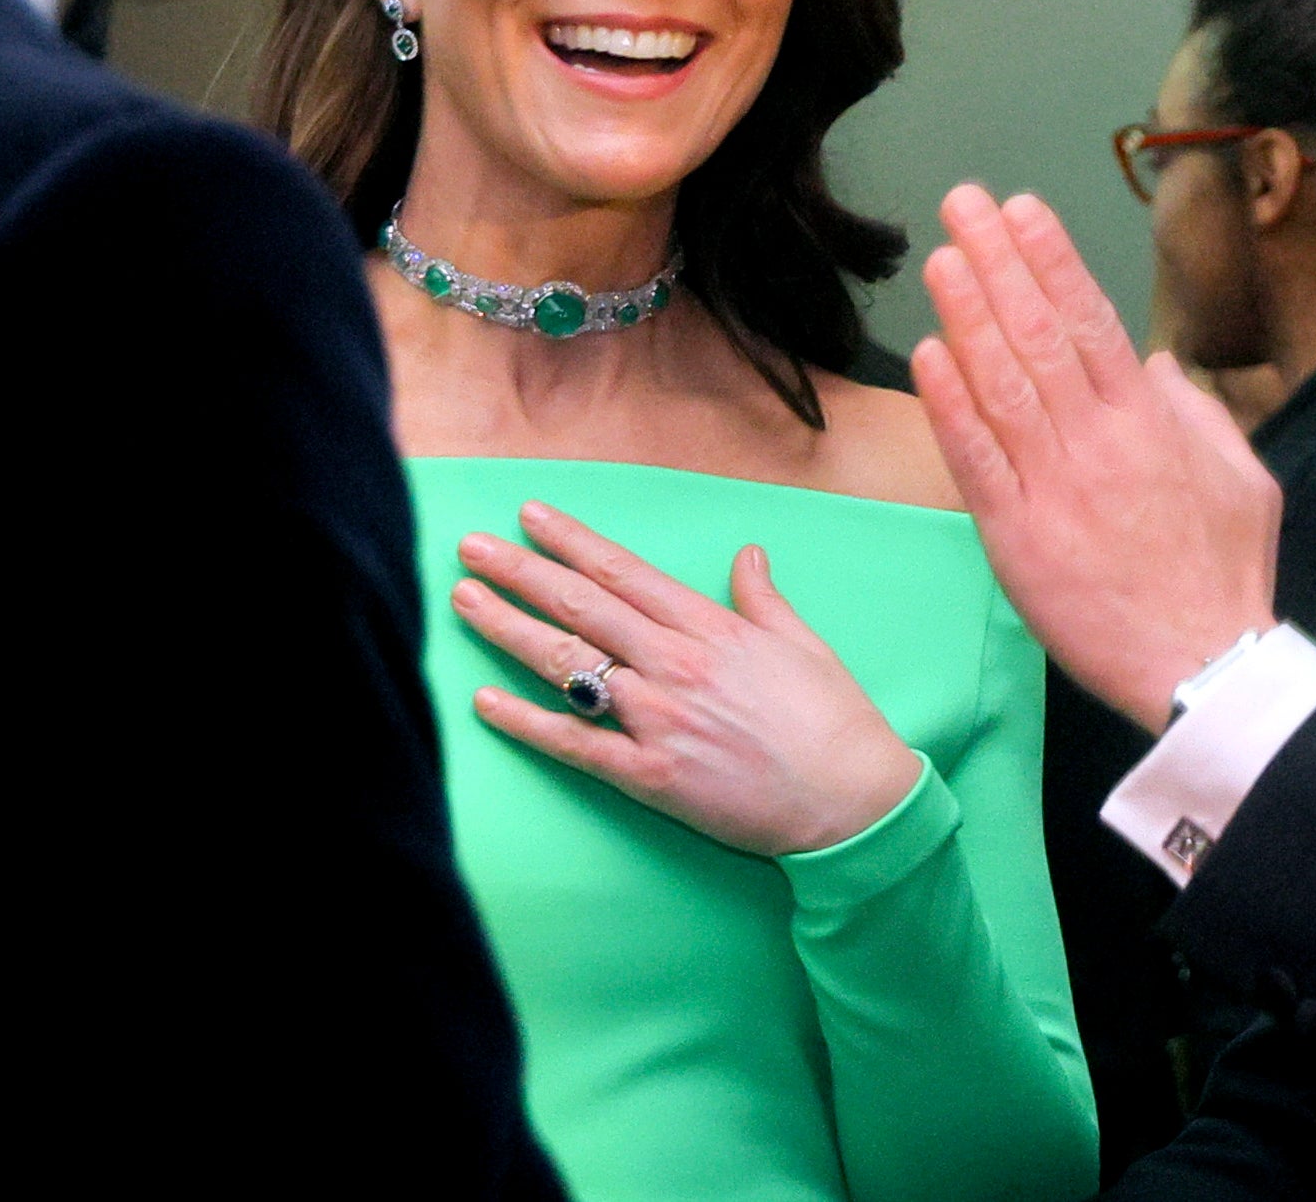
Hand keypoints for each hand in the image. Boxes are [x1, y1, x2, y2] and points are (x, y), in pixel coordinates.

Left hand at [450, 500, 924, 857]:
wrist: (851, 800)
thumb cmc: (834, 721)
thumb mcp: (803, 642)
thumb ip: (762, 597)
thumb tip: (747, 554)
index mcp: (711, 627)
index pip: (623, 571)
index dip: (570, 540)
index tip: (529, 515)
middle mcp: (675, 664)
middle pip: (582, 606)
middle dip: (520, 571)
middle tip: (471, 545)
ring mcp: (658, 719)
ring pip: (568, 664)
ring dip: (509, 629)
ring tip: (464, 599)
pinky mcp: (650, 775)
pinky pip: (575, 744)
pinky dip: (526, 723)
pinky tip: (485, 703)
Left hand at [914, 184, 1282, 731]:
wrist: (1202, 666)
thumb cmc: (1224, 574)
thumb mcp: (1243, 478)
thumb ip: (1197, 412)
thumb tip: (1152, 361)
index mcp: (1150, 422)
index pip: (1092, 321)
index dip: (1052, 261)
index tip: (1021, 209)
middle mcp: (1098, 442)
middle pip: (1038, 336)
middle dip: (999, 261)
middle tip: (962, 202)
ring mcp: (1053, 488)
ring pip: (1002, 385)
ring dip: (967, 315)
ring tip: (941, 257)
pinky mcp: (1016, 538)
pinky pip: (976, 461)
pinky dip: (951, 406)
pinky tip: (929, 354)